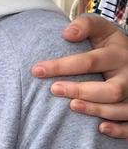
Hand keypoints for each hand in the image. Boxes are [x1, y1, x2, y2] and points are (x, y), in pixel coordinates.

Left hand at [31, 14, 127, 138]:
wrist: (127, 53)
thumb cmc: (105, 40)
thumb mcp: (98, 27)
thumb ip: (83, 25)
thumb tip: (67, 34)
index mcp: (118, 54)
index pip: (89, 61)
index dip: (62, 66)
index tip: (36, 70)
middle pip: (111, 89)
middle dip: (81, 91)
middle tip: (54, 89)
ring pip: (122, 108)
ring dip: (96, 110)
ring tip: (71, 106)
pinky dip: (119, 129)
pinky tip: (100, 128)